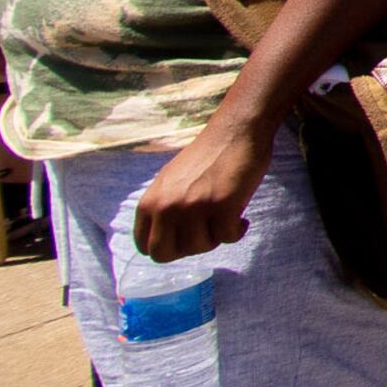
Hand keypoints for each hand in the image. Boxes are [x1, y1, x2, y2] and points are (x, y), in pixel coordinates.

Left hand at [132, 117, 269, 260]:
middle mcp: (166, 207)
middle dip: (188, 249)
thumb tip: (164, 240)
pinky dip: (237, 231)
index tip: (185, 238)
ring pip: (199, 248)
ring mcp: (194, 208)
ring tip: (225, 220)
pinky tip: (241, 219)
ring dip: (215, 238)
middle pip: (165, 254)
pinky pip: (227, 238)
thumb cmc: (205, 157)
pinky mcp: (222, 206)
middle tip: (205, 234)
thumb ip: (161, 210)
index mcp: (150, 202)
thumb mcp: (168, 183)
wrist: (234, 132)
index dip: (168, 247)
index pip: (145, 246)